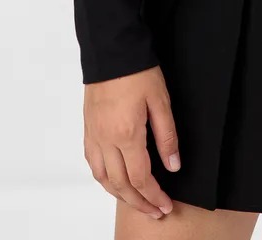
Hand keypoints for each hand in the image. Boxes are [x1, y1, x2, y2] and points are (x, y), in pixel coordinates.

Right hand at [83, 64, 180, 218]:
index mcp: (126, 134)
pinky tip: (114, 180)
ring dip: (121, 195)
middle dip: (140, 203)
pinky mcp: (88, 129)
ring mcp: (94, 135)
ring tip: (138, 202)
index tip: (166, 206)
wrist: (111, 50)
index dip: (154, 196)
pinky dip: (104, 179)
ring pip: (103, 179)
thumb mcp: (160, 101)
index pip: (141, 178)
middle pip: (121, 185)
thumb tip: (173, 166)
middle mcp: (106, 140)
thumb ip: (167, 136)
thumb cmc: (137, 71)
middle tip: (156, 212)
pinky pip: (93, 164)